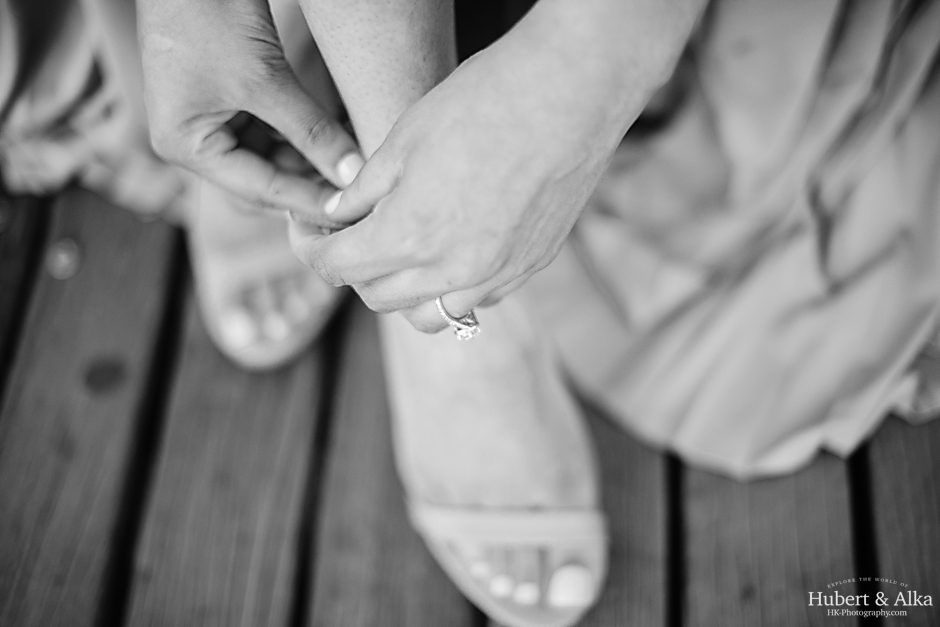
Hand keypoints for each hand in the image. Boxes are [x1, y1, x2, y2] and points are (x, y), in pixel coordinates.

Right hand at [137, 0, 361, 223]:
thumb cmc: (209, 14)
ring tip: (354, 166)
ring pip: (272, 156)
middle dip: (310, 182)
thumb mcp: (266, 80)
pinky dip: (302, 134)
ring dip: (311, 159)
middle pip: (264, 178)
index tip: (350, 211)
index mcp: (186, 147)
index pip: (258, 189)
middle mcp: (193, 141)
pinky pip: (272, 129)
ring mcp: (210, 120)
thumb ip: (312, 131)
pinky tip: (338, 141)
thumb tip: (353, 175)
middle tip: (358, 192)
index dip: (307, 201)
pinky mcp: (229, 98)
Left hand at [289, 27, 640, 331]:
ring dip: (402, 291)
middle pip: (378, 297)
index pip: (338, 268)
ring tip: (400, 252)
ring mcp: (497, 275)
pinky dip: (451, 286)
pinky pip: (477, 298)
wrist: (572, 92)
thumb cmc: (483, 102)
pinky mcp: (531, 266)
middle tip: (350, 235)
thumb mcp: (404, 138)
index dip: (311, 250)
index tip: (310, 232)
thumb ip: (364, 191)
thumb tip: (338, 217)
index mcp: (410, 236)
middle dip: (352, 269)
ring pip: (429, 315)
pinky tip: (452, 247)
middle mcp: (452, 271)